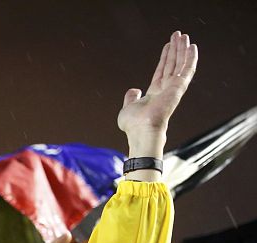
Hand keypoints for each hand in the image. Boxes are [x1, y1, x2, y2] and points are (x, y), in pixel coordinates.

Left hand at [117, 31, 197, 158]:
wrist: (141, 131)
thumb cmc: (133, 125)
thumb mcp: (128, 108)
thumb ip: (131, 98)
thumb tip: (134, 90)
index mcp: (155, 94)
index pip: (162, 71)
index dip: (165, 58)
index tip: (168, 45)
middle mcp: (166, 90)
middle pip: (172, 65)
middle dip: (175, 50)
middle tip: (178, 35)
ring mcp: (173, 89)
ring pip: (180, 64)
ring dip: (182, 50)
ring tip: (183, 35)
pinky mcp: (178, 88)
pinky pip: (187, 70)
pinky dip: (190, 58)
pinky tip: (192, 46)